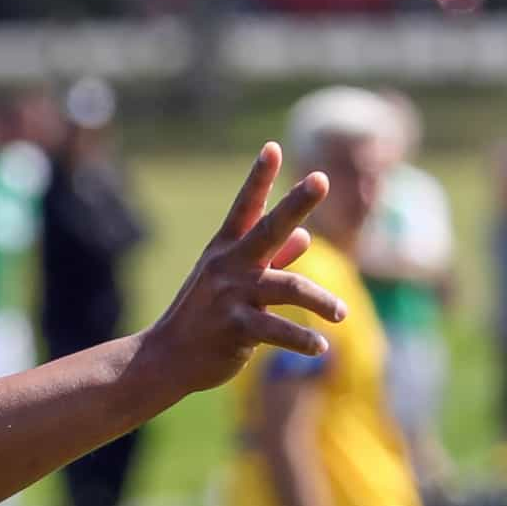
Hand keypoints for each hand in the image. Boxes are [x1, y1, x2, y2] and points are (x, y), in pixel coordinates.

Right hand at [132, 145, 345, 398]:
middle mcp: (229, 266)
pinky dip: (303, 340)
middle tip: (321, 179)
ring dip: (322, 300)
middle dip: (296, 204)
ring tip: (341, 314)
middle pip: (268, 230)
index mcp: (226, 250)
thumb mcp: (231, 281)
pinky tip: (321, 348)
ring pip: (290, 288)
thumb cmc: (201, 317)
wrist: (164, 358)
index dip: (259, 177)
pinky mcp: (236, 328)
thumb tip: (306, 238)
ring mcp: (231, 296)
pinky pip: (279, 330)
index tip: (273, 148)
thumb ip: (273, 259)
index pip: (245, 208)